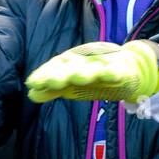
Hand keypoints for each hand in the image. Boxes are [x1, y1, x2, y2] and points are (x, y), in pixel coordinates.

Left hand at [26, 40, 158, 104]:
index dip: (44, 75)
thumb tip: (30, 94)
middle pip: (71, 68)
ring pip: (92, 70)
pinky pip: (117, 73)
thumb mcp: (71, 84)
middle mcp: (84, 65)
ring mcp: (103, 68)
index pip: (54, 69)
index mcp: (71, 67)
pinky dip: (114, 73)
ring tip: (79, 77)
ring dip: (86, 73)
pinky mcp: (120, 72)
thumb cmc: (94, 76)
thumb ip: (51, 89)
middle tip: (52, 81)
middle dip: (61, 74)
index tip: (32, 82)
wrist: (127, 68)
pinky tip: (111, 76)